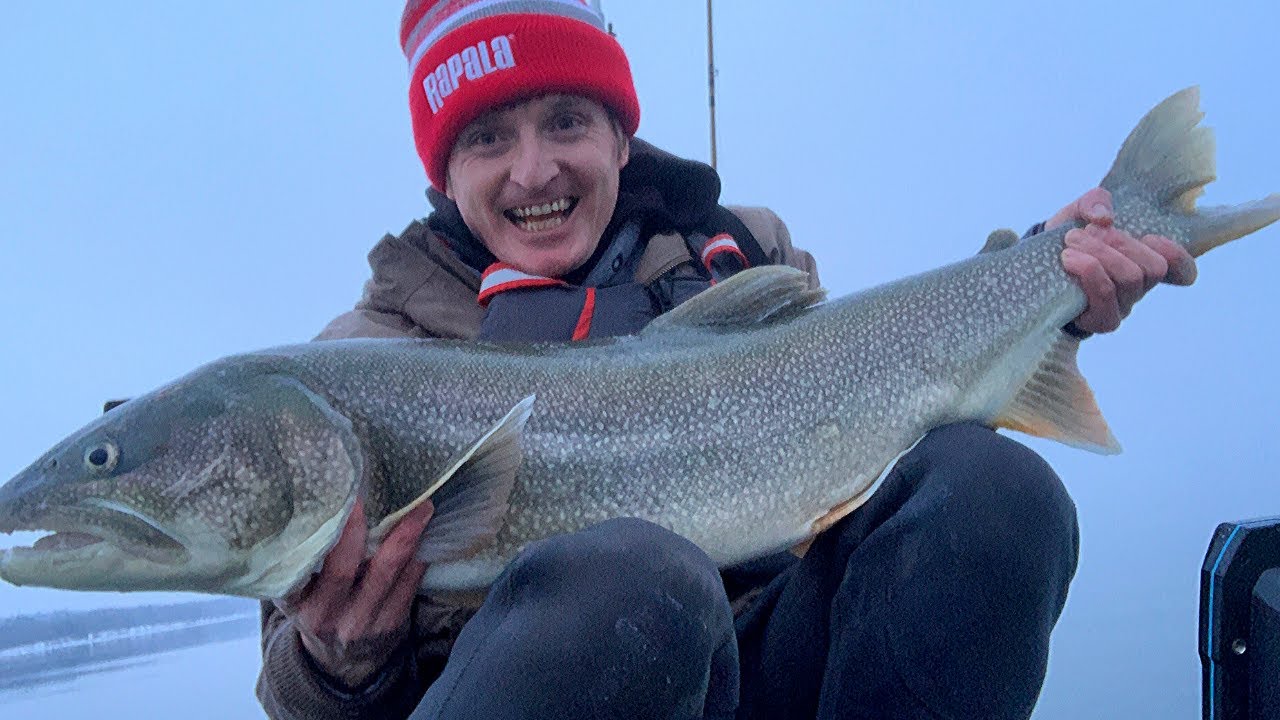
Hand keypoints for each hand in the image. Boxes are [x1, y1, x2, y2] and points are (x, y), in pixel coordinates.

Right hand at [276, 498, 433, 689]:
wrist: (340, 659)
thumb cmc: (316, 606)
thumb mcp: (296, 591)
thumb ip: (301, 558)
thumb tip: (318, 498)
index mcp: (296, 602)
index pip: (300, 569)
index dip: (322, 536)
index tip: (339, 503)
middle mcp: (325, 615)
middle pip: (345, 569)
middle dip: (364, 528)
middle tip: (381, 495)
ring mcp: (360, 622)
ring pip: (386, 574)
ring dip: (406, 537)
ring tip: (421, 507)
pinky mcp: (390, 623)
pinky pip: (409, 585)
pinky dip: (418, 556)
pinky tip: (426, 532)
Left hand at [1047, 187, 1196, 333]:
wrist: (1033, 266)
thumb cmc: (1067, 239)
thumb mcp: (1080, 211)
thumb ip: (1095, 201)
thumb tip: (1104, 216)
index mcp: (1143, 262)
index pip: (1183, 271)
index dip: (1178, 256)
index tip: (1149, 237)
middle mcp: (1138, 288)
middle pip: (1153, 268)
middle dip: (1119, 243)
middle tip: (1086, 232)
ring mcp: (1122, 307)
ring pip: (1129, 278)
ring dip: (1099, 253)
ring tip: (1070, 242)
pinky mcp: (1101, 320)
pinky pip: (1105, 295)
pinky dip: (1089, 271)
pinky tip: (1068, 259)